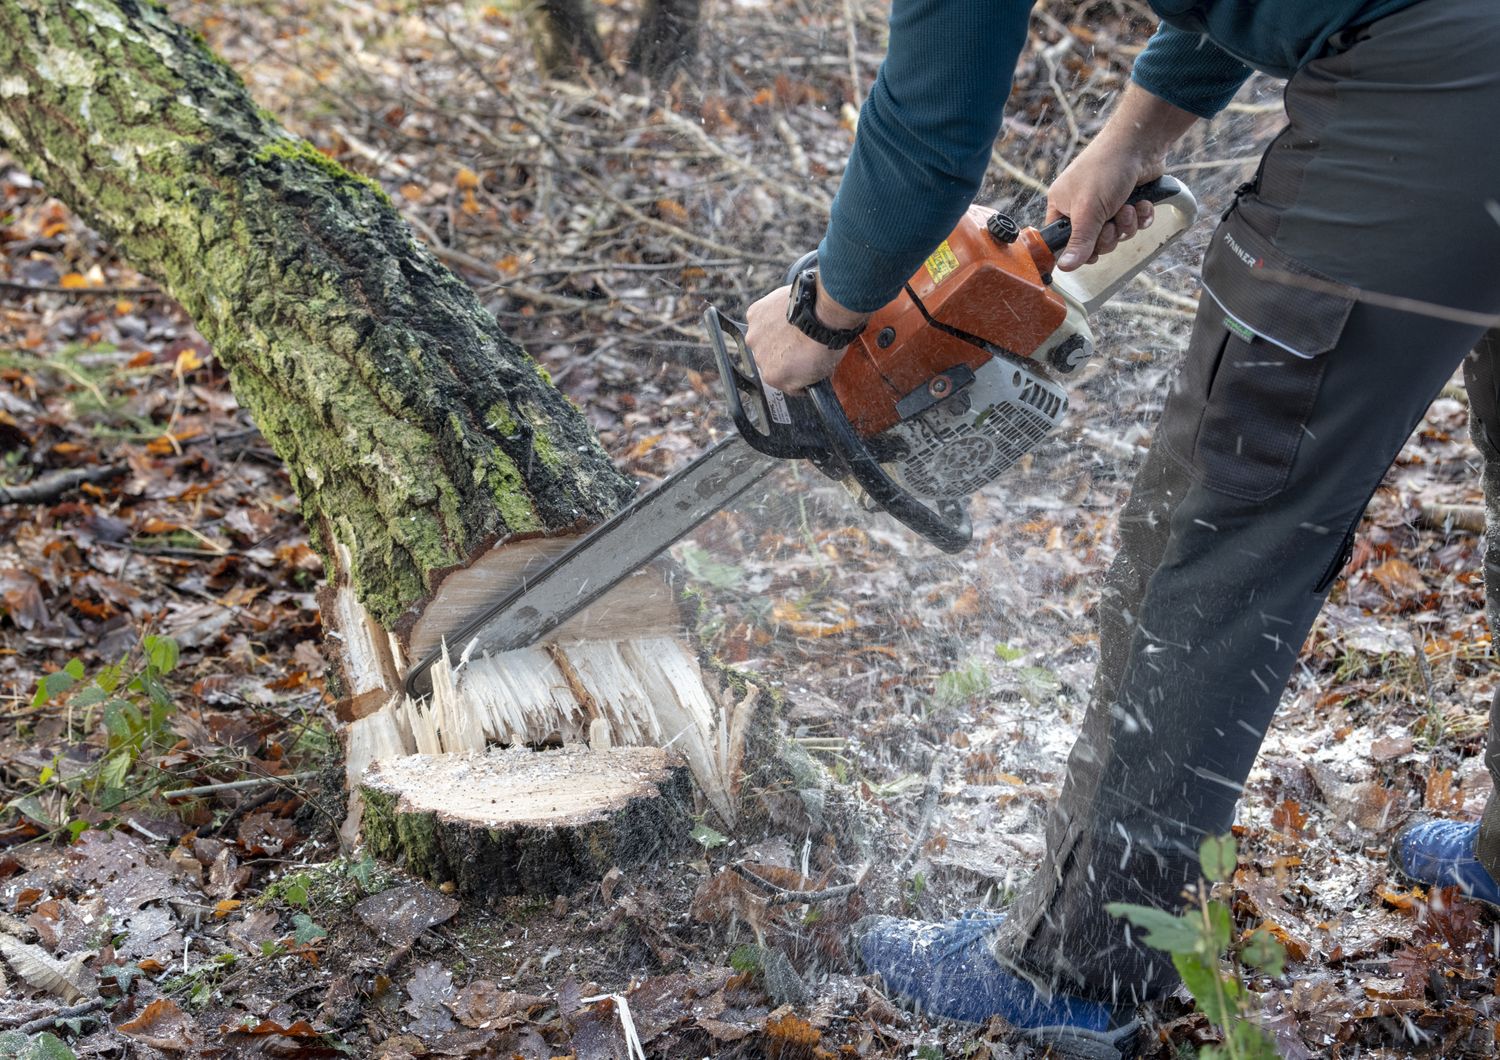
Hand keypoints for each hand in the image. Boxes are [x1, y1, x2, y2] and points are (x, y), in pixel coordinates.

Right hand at [744, 282, 868, 393]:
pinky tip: (786, 314)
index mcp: (772, 377)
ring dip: (774, 334)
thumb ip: (803, 379)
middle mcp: (759, 358)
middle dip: (782, 352)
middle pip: (769, 358)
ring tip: (794, 327)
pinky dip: (771, 316)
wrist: (825, 316)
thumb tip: (804, 377)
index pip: (780, 380)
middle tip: (799, 342)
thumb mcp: (819, 375)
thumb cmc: (825, 343)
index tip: (801, 364)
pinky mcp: (754, 315)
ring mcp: (755, 335)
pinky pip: (761, 317)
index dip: (793, 371)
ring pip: (764, 337)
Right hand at [1045, 84, 1198, 270]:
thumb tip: (1064, 268)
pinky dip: (1140, 216)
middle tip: (1111, 223)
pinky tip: (1142, 203)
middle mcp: (1082, 207)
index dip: (1076, 250)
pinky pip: (1134, 223)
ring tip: (1129, 207)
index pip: (1062, 240)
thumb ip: (1079, 241)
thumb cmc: (1105, 170)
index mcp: (1062, 205)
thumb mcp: (1088, 210)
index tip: (1089, 252)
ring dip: (1126, 224)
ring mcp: (1107, 204)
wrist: (1140, 143)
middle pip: (1093, 242)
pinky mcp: (1129, 201)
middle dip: (1108, 235)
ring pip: (1116, 234)